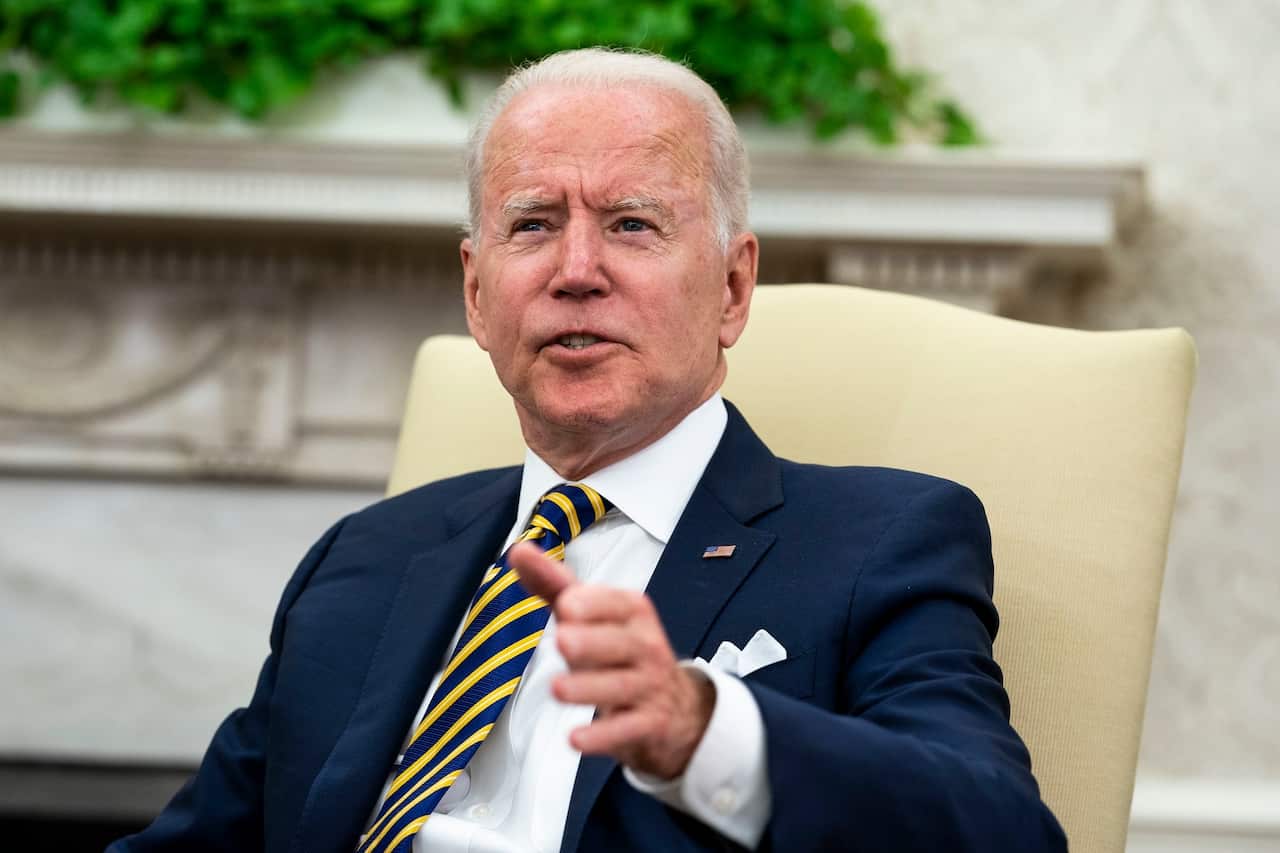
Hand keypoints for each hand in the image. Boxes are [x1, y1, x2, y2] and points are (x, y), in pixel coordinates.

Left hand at [508, 541, 714, 779]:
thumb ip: (555, 584)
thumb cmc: (620, 651)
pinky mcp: (647, 724)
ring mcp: (649, 687)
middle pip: (620, 644)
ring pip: (620, 687)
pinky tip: (576, 738)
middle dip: (592, 643)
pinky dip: (602, 736)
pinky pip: (625, 730)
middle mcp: (646, 646)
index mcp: (633, 613)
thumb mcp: (593, 615)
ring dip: (589, 688)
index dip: (593, 605)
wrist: (675, 708)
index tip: (566, 604)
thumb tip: (519, 550)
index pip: (617, 604)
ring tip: (557, 689)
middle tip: (563, 641)